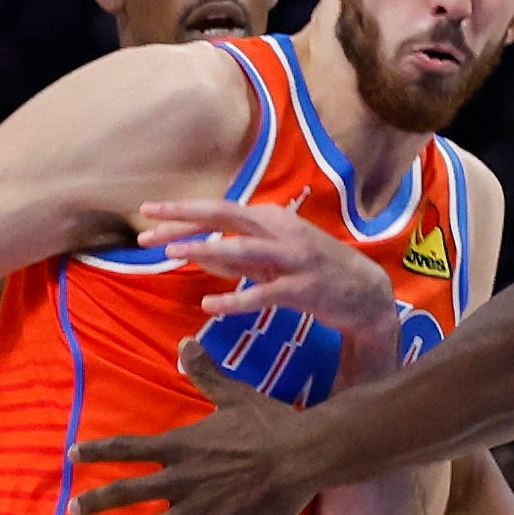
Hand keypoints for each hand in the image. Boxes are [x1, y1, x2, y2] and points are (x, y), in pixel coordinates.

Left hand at [73, 346, 333, 514]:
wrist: (301, 456)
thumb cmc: (270, 424)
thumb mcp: (234, 395)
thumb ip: (205, 373)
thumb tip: (186, 341)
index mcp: (181, 446)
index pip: (129, 447)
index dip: (98, 451)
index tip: (71, 455)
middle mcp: (180, 479)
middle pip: (128, 491)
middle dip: (97, 502)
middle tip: (72, 512)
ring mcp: (197, 511)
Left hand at [134, 197, 398, 338]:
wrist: (366, 294)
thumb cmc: (315, 272)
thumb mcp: (273, 258)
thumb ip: (238, 256)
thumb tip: (199, 254)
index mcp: (270, 218)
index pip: (218, 208)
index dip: (182, 210)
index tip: (147, 213)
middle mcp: (281, 230)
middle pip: (225, 216)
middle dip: (183, 221)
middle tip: (147, 232)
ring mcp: (294, 258)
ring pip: (243, 248)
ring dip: (206, 249)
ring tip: (173, 254)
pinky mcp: (304, 288)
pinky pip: (264, 293)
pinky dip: (237, 299)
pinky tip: (211, 305)